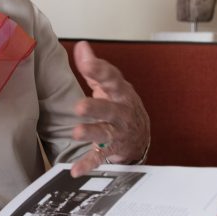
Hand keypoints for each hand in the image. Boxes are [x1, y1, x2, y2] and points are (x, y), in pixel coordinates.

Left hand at [69, 41, 150, 176]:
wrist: (140, 135)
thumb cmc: (120, 105)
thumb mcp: (110, 86)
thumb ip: (94, 68)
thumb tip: (82, 46)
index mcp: (120, 92)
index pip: (111, 78)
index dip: (99, 70)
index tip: (86, 63)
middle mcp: (121, 111)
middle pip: (110, 108)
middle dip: (95, 107)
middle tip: (79, 106)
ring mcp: (119, 131)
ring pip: (106, 132)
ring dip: (91, 133)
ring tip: (77, 133)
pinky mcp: (114, 149)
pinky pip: (101, 157)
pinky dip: (89, 163)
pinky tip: (76, 169)